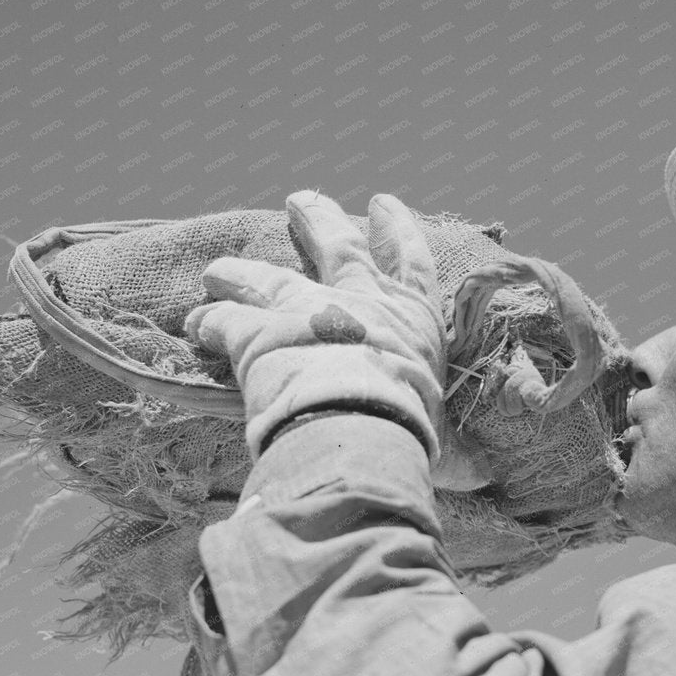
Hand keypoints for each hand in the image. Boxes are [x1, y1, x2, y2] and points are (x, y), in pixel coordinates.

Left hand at [185, 191, 446, 461]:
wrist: (361, 425)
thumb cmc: (411, 430)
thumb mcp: (442, 432)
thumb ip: (451, 447)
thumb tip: (479, 476)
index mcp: (411, 319)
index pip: (411, 263)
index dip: (399, 231)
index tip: (384, 203)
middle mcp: (361, 302)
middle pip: (338, 248)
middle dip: (321, 220)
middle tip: (301, 199)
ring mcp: (308, 310)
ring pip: (268, 279)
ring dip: (243, 271)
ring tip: (219, 268)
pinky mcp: (259, 333)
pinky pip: (227, 321)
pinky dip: (211, 320)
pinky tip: (196, 322)